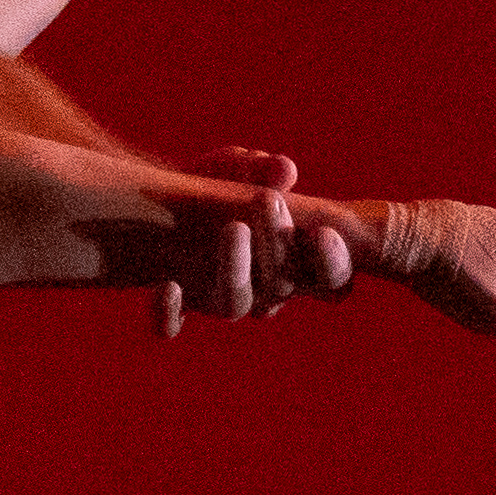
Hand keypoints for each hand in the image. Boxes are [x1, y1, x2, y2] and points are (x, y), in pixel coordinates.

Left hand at [149, 151, 353, 338]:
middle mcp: (262, 290)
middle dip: (280, 244)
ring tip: (233, 226)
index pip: (331, 278)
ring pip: (234, 302)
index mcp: (295, 261)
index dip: (333, 262)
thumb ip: (262, 168)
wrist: (162, 203)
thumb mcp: (240, 168)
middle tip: (268, 199)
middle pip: (282, 284)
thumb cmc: (221, 184)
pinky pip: (172, 325)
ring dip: (235, 268)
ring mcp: (219, 297)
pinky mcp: (176, 306)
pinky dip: (169, 312)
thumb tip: (284, 170)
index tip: (324, 233)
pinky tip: (167, 285)